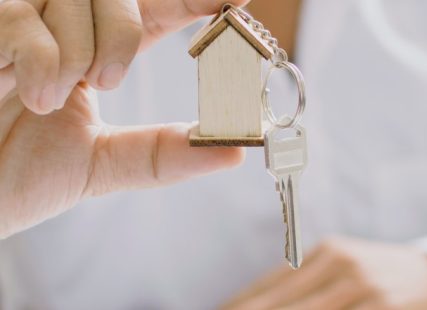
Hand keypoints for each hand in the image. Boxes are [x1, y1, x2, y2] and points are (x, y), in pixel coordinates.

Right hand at [0, 0, 249, 237]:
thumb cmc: (26, 177)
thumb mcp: (106, 166)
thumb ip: (164, 155)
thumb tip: (234, 153)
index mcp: (96, 56)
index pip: (154, 12)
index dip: (193, 1)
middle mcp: (64, 31)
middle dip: (123, 31)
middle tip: (105, 80)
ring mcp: (24, 22)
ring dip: (79, 53)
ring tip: (52, 101)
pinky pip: (25, 17)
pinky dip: (43, 58)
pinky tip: (34, 95)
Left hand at [224, 237, 426, 309]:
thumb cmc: (378, 272)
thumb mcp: (342, 265)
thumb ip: (306, 280)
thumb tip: (260, 300)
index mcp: (326, 251)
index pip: (273, 283)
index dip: (243, 302)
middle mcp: (341, 264)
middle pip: (284, 301)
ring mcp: (362, 285)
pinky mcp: (382, 305)